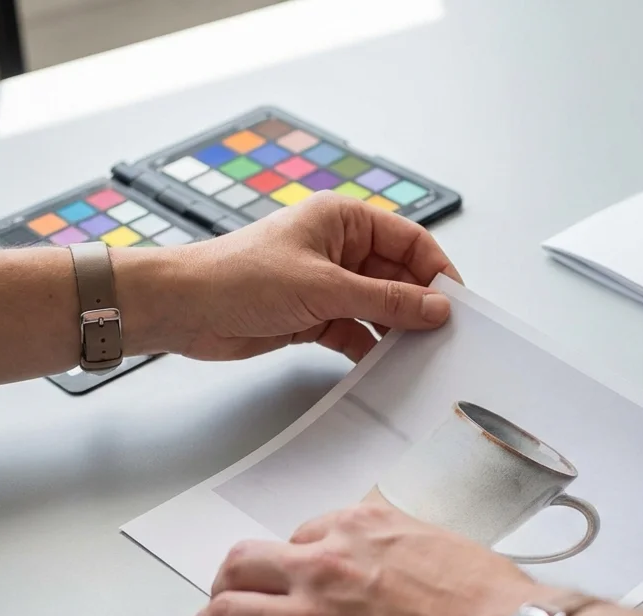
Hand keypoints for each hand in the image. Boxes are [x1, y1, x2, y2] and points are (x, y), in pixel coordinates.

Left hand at [117, 192, 459, 362]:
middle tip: (446, 339)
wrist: (184, 308)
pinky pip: (357, 332)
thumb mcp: (325, 288)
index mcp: (345, 221)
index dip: (437, 272)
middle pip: (398, 277)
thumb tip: (438, 308)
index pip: (410, 242)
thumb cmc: (241, 277)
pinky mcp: (314, 316)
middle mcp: (340, 249)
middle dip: (419, 307)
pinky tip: (386, 369)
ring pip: (379, 308)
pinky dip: (371, 349)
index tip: (458, 307)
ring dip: (396, 332)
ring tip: (421, 358)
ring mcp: (328, 284)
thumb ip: (386, 300)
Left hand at [176, 502, 548, 615]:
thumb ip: (406, 548)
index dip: (290, 561)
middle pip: (244, 565)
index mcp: (359, 530)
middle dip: (227, 583)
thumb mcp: (445, 545)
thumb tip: (403, 566)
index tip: (288, 575)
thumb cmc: (493, 605)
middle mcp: (323, 568)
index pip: (301, 538)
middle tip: (222, 599)